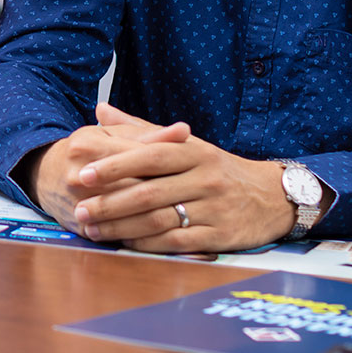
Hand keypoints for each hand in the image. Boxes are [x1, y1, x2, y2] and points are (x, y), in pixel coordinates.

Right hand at [27, 103, 189, 231]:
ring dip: (158, 217)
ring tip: (187, 217)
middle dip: (167, 193)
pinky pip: (116, 234)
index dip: (168, 163)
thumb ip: (148, 135)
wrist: (44, 173)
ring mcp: (77, 204)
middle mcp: (79, 176)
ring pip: (126, 215)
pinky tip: (165, 234)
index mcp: (88, 146)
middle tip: (198, 197)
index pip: (137, 156)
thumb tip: (185, 131)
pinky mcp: (80, 227)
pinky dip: (141, 236)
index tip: (196, 168)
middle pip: (133, 188)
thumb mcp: (111, 135)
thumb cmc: (85, 151)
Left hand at [70, 109, 293, 251]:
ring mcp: (214, 208)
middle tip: (80, 209)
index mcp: (195, 151)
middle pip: (150, 191)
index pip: (150, 155)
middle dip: (110, 202)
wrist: (272, 197)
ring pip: (159, 220)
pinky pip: (177, 243)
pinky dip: (147, 244)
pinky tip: (124, 243)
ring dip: (121, 227)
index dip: (115, 164)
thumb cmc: (218, 169)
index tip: (84, 173)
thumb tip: (101, 108)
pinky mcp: (219, 236)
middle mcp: (206, 178)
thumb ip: (141, 129)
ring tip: (93, 229)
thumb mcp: (187, 144)